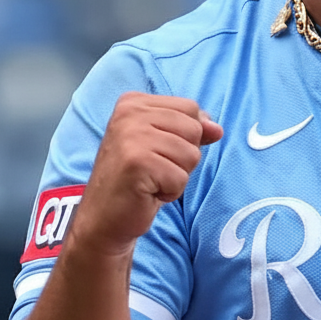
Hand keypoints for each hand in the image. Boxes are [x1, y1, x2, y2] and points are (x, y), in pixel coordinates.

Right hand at [69, 92, 222, 257]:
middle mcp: (129, 113)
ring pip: (191, 154)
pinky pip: (181, 178)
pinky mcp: (136, 163)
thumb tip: (217, 129)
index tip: (157, 150)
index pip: (190, 107)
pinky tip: (147, 192)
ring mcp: (131, 136)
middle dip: (183, 156)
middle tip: (154, 168)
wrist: (103, 217)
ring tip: (151, 179)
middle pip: (194, 128)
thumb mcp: (164, 144)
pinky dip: (170, 191)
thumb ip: (192, 129)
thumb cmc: (137, 178)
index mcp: (133, 102)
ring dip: (177, 175)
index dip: (185, 136)